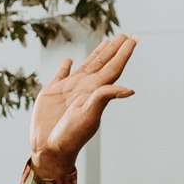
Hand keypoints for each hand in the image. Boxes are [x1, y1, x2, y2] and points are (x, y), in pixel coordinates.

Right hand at [29, 34, 135, 179]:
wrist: (49, 149)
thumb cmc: (71, 136)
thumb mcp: (90, 116)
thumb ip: (105, 98)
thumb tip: (130, 89)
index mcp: (96, 91)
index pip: (114, 68)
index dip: (124, 53)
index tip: (134, 39)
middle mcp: (85, 87)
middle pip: (103, 63)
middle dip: (114, 49)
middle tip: (125, 35)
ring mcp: (69, 89)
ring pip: (87, 65)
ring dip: (97, 53)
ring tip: (107, 42)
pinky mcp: (52, 91)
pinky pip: (62, 74)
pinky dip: (66, 66)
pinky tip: (69, 60)